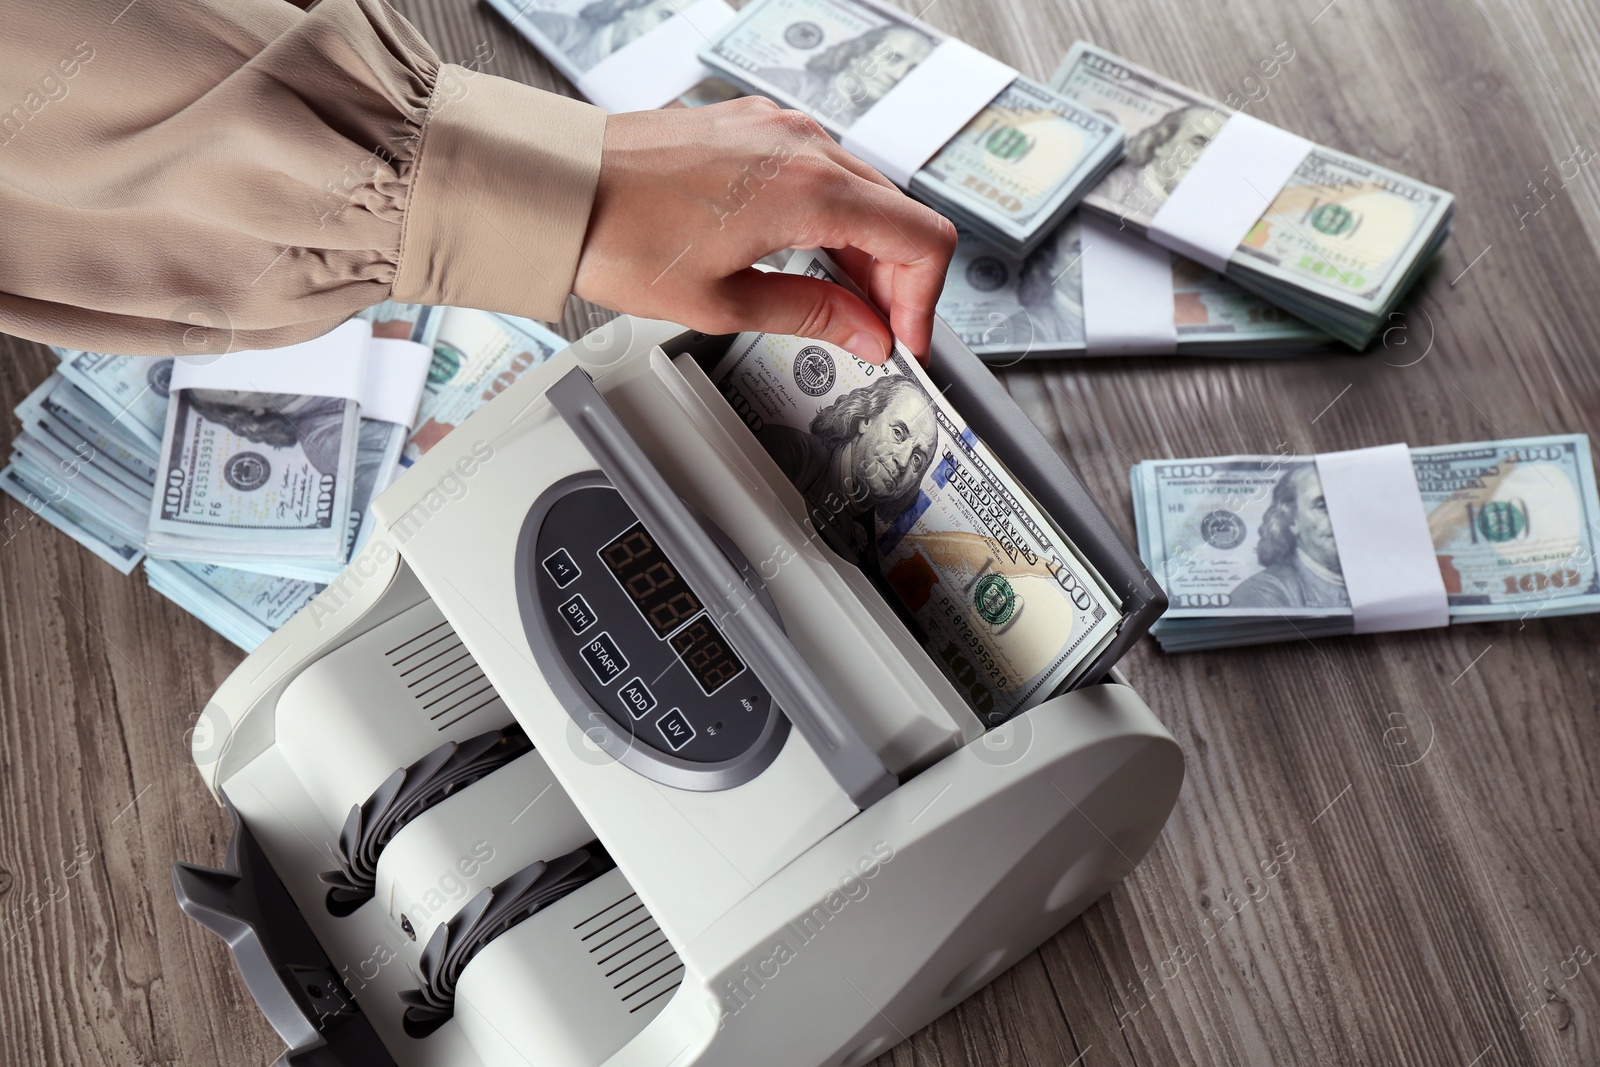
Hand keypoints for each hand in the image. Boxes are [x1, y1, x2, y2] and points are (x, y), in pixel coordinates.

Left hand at [572, 98, 957, 363]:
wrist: (559, 187)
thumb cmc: (620, 236)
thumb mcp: (725, 303)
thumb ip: (814, 316)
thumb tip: (867, 335)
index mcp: (809, 188)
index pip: (922, 240)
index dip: (925, 301)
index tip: (904, 338)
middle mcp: (802, 144)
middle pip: (898, 215)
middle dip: (897, 281)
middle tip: (873, 331)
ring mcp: (777, 127)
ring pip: (862, 190)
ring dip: (864, 248)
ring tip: (836, 301)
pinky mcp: (751, 125)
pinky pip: (819, 168)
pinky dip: (829, 215)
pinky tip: (802, 254)